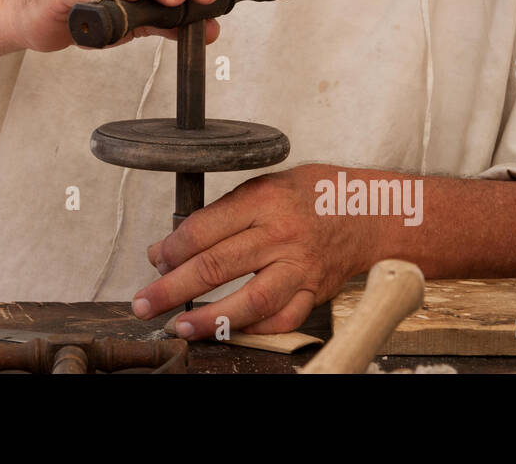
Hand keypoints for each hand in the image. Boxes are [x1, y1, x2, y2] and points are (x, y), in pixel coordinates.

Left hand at [131, 164, 376, 337]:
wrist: (370, 211)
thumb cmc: (314, 194)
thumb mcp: (264, 186)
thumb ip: (218, 215)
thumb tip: (168, 249)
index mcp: (264, 200)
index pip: (204, 229)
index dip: (172, 250)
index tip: (155, 260)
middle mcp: (281, 234)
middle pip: (217, 265)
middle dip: (172, 287)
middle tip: (145, 302)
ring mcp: (299, 266)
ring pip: (250, 299)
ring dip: (210, 317)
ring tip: (181, 326)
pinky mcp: (313, 291)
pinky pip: (281, 318)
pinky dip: (254, 327)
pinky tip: (229, 330)